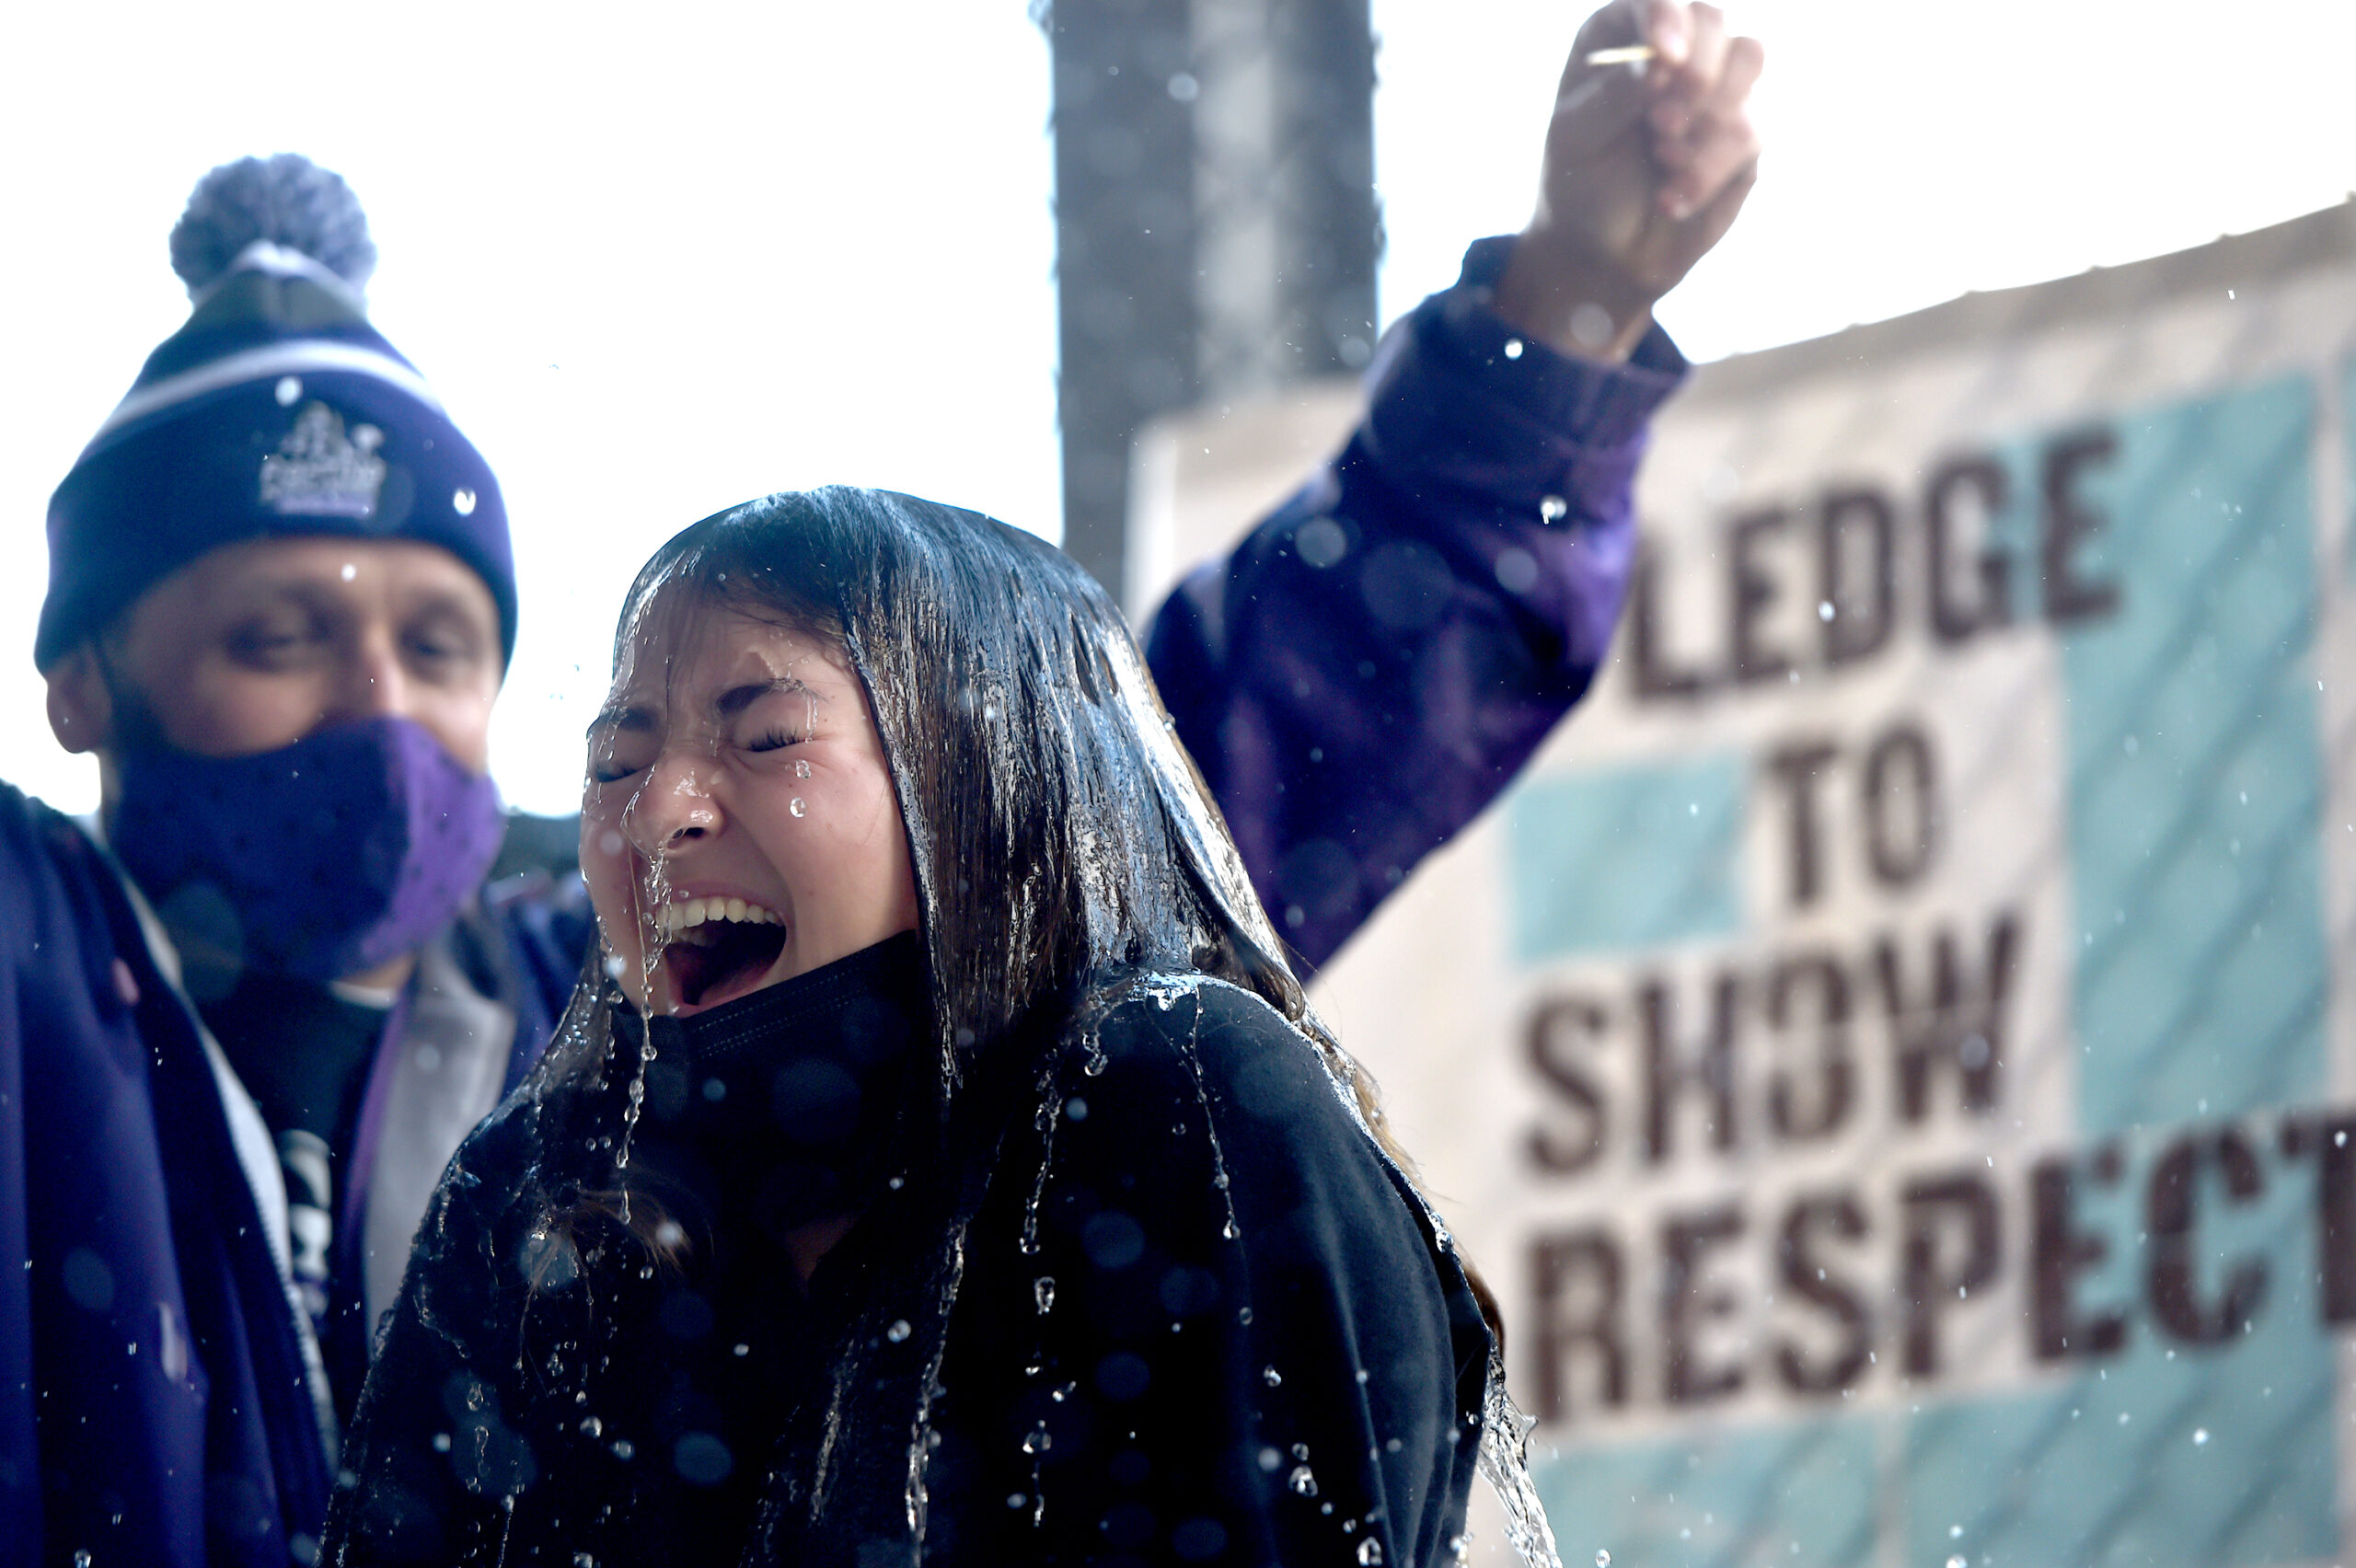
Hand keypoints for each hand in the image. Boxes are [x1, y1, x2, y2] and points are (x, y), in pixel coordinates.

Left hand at [1494, 0, 1762, 361]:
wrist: (1605, 253)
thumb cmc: (1580, 183)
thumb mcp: (1575, 139)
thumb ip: (1612, 95)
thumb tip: (1657, 63)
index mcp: (1621, 35)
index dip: (1668, 19)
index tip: (1665, 60)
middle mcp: (1674, 50)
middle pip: (1715, 20)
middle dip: (1695, 74)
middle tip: (1661, 124)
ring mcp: (1715, 88)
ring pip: (1748, 60)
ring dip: (1709, 116)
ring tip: (1664, 158)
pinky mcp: (1742, 133)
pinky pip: (1752, 130)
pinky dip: (1710, 167)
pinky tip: (1672, 197)